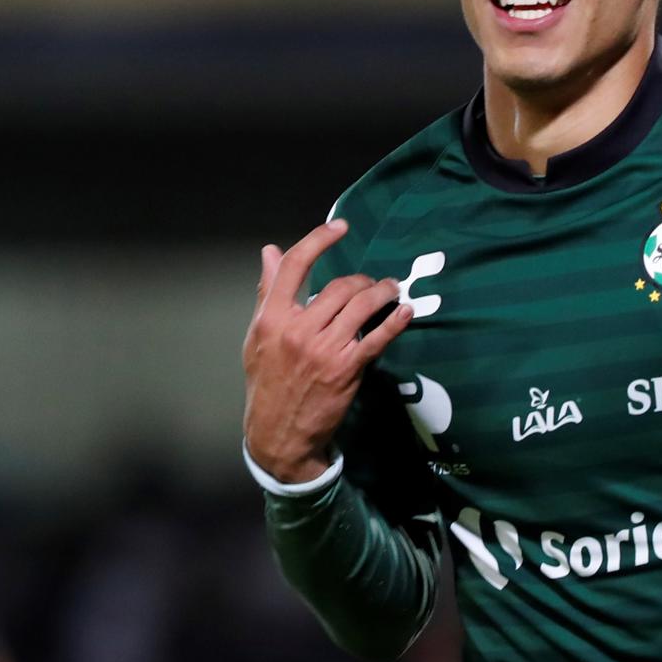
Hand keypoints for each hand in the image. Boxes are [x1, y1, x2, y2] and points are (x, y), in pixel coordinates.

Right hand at [242, 218, 412, 482]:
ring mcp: (324, 349)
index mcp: (272, 317)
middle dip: (360, 281)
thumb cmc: (267, 382)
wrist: (278, 433)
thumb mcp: (257, 336)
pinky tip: (405, 312)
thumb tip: (269, 251)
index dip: (319, 239)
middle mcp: (298, 329)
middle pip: (338, 286)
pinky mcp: (347, 369)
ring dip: (382, 293)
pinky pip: (377, 338)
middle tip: (371, 284)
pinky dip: (395, 321)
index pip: (295, 265)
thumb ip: (266, 292)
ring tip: (391, 291)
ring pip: (361, 306)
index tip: (341, 227)